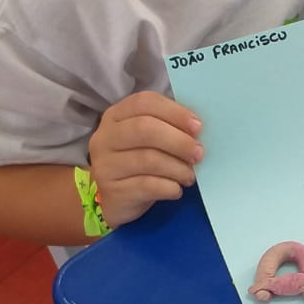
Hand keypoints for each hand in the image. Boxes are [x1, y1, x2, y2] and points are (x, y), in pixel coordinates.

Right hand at [88, 91, 203, 229]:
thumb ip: (167, 128)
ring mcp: (105, 165)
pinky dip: (169, 187)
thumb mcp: (147, 141)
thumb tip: (198, 130)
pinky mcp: (113, 191)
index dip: (174, 112)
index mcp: (116, 116)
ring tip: (190, 176)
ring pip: (148, 159)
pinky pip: (147, 185)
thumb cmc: (137, 165)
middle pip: (144, 128)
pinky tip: (176, 190)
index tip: (198, 127)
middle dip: (179, 140)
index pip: (143, 102)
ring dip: (178, 168)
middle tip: (198, 154)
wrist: (114, 201)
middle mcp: (105, 137)